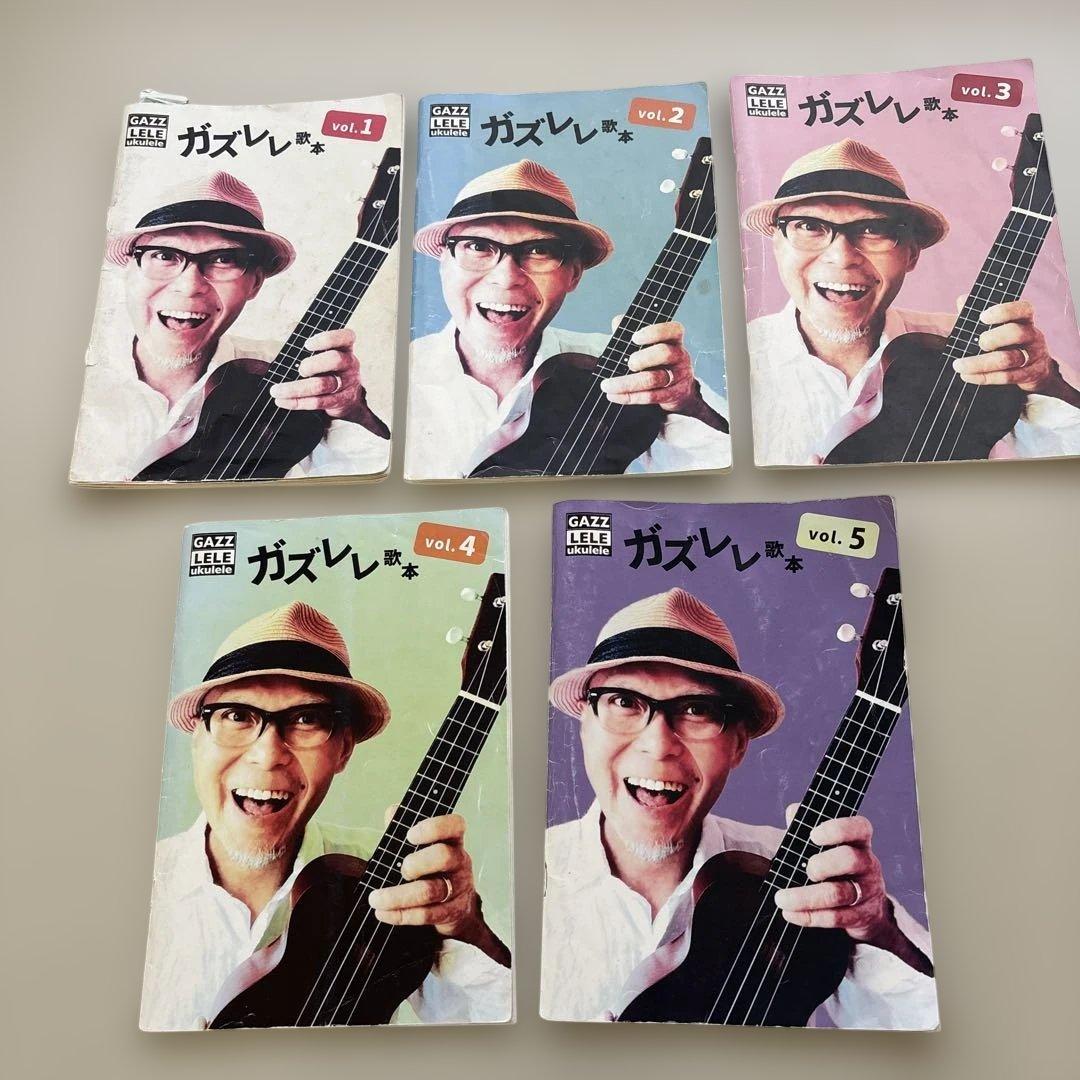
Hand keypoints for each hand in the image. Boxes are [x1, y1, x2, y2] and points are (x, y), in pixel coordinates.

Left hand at [269, 328, 388, 436]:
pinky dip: (298, 402)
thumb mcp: (319, 351)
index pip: (345, 336)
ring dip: (296, 388)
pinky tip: (283, 401)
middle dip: (313, 364)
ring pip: (323, 385)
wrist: (345, 395)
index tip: (307, 344)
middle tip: (300, 369)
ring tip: (277, 390)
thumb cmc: (325, 366)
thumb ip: (303, 339)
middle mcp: (349, 363)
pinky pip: (319, 402)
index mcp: (344, 346)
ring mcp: (347, 383)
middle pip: (335, 360)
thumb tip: (284, 331)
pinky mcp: (341, 401)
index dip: (327, 339)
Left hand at [368, 809, 507, 964]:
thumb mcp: (421, 846)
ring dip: (398, 896)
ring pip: (431, 891)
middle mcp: (459, 860)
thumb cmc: (432, 867)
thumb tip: (392, 812)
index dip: (434, 827)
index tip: (410, 834)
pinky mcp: (451, 911)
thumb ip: (404, 827)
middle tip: (401, 869)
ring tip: (376, 898)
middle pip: (444, 856)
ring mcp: (458, 887)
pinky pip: (426, 915)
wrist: (456, 903)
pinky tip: (383, 913)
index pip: (455, 825)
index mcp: (452, 839)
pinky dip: (400, 915)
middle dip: (417, 863)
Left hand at [599, 320, 701, 414]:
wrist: (678, 388)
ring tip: (607, 385)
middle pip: (665, 353)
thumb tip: (617, 321)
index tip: (635, 337)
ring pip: (655, 379)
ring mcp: (678, 376)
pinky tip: (614, 395)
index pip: (673, 329)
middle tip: (629, 363)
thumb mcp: (648, 345)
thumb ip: (631, 331)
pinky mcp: (673, 394)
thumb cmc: (657, 361)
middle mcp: (679, 355)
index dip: (655, 332)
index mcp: (673, 339)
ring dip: (628, 383)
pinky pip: (651, 396)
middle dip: (644, 358)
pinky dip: (630, 396)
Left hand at [773, 811, 892, 946]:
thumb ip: (808, 826)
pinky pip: (835, 918)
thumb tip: (793, 811)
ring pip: (840, 894)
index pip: (860, 827)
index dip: (838, 829)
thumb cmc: (838, 867)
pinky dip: (808, 916)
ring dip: (806, 897)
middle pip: (850, 859)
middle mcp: (867, 864)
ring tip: (781, 898)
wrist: (867, 908)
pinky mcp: (860, 916)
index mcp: (858, 841)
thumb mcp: (827, 846)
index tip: (814, 835)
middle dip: (823, 864)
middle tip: (807, 869)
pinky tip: (789, 913)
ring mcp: (866, 892)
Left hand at [952, 300, 1074, 401]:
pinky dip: (984, 377)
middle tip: (978, 342)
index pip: (1023, 309)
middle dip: (993, 338)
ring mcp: (1033, 356)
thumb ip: (977, 315)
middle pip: (1016, 333)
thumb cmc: (1007, 343)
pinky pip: (1007, 377)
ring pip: (1009, 359)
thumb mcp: (995, 328)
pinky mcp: (1030, 375)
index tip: (983, 316)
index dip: (1004, 311)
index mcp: (1024, 319)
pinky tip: (967, 376)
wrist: (1034, 369)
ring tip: (959, 365)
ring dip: (980, 363)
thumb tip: (962, 299)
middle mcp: (1032, 335)